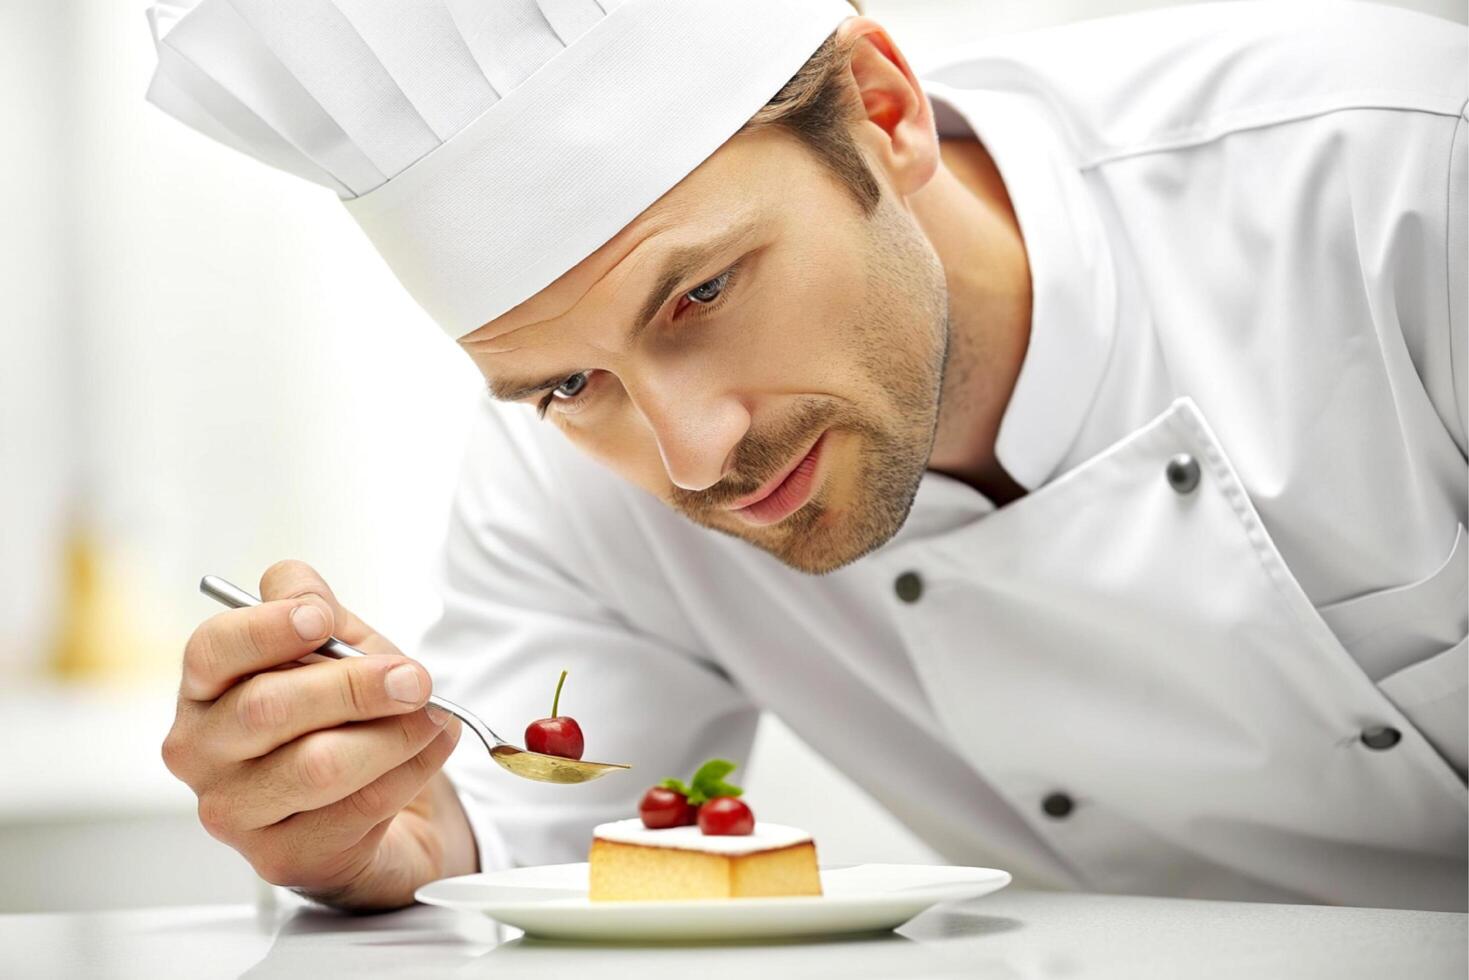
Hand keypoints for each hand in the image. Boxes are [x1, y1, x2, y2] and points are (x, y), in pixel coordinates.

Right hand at [163, 560, 475, 909]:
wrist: (375, 801)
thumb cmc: (343, 715)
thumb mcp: (334, 648)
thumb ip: (313, 608)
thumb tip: (298, 586)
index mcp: (205, 689)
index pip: (212, 650)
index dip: (267, 629)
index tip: (322, 618)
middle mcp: (202, 753)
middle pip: (267, 707)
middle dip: (355, 685)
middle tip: (416, 677)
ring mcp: (236, 813)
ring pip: (318, 765)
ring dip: (394, 734)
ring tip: (435, 715)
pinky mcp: (283, 858)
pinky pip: (359, 807)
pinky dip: (412, 768)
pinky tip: (433, 746)